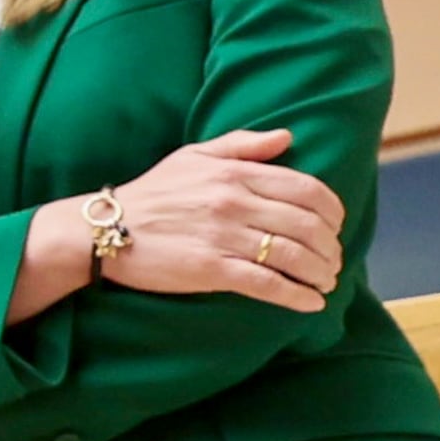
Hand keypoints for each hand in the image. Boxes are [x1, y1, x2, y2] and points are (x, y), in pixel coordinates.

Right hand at [81, 128, 344, 310]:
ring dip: (320, 273)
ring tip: (325, 282)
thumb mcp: (193, 156)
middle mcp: (234, 202)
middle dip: (330, 247)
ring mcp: (223, 237)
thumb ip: (243, 144)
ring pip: (293, 256)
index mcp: (234, 173)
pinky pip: (267, 284)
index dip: (332, 211)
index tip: (336, 226)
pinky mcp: (211, 269)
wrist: (104, 227)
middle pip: (307, 226)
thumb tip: (287, 137)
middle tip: (334, 260)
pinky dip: (296, 296)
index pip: (306, 189)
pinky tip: (311, 303)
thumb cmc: (151, 192)